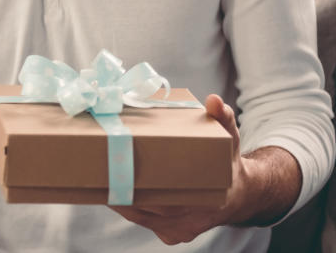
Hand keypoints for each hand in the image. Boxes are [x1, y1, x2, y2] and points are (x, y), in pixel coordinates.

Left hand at [111, 95, 250, 244]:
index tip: (116, 171)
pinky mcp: (170, 235)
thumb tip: (213, 100)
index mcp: (207, 199)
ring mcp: (180, 231)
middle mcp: (191, 221)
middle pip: (147, 209)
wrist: (237, 194)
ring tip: (97, 177)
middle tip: (99, 168)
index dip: (138, 188)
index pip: (166, 199)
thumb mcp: (229, 138)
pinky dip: (127, 206)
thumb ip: (222, 117)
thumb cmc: (227, 161)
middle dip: (121, 190)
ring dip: (119, 199)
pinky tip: (111, 189)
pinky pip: (143, 221)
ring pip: (141, 217)